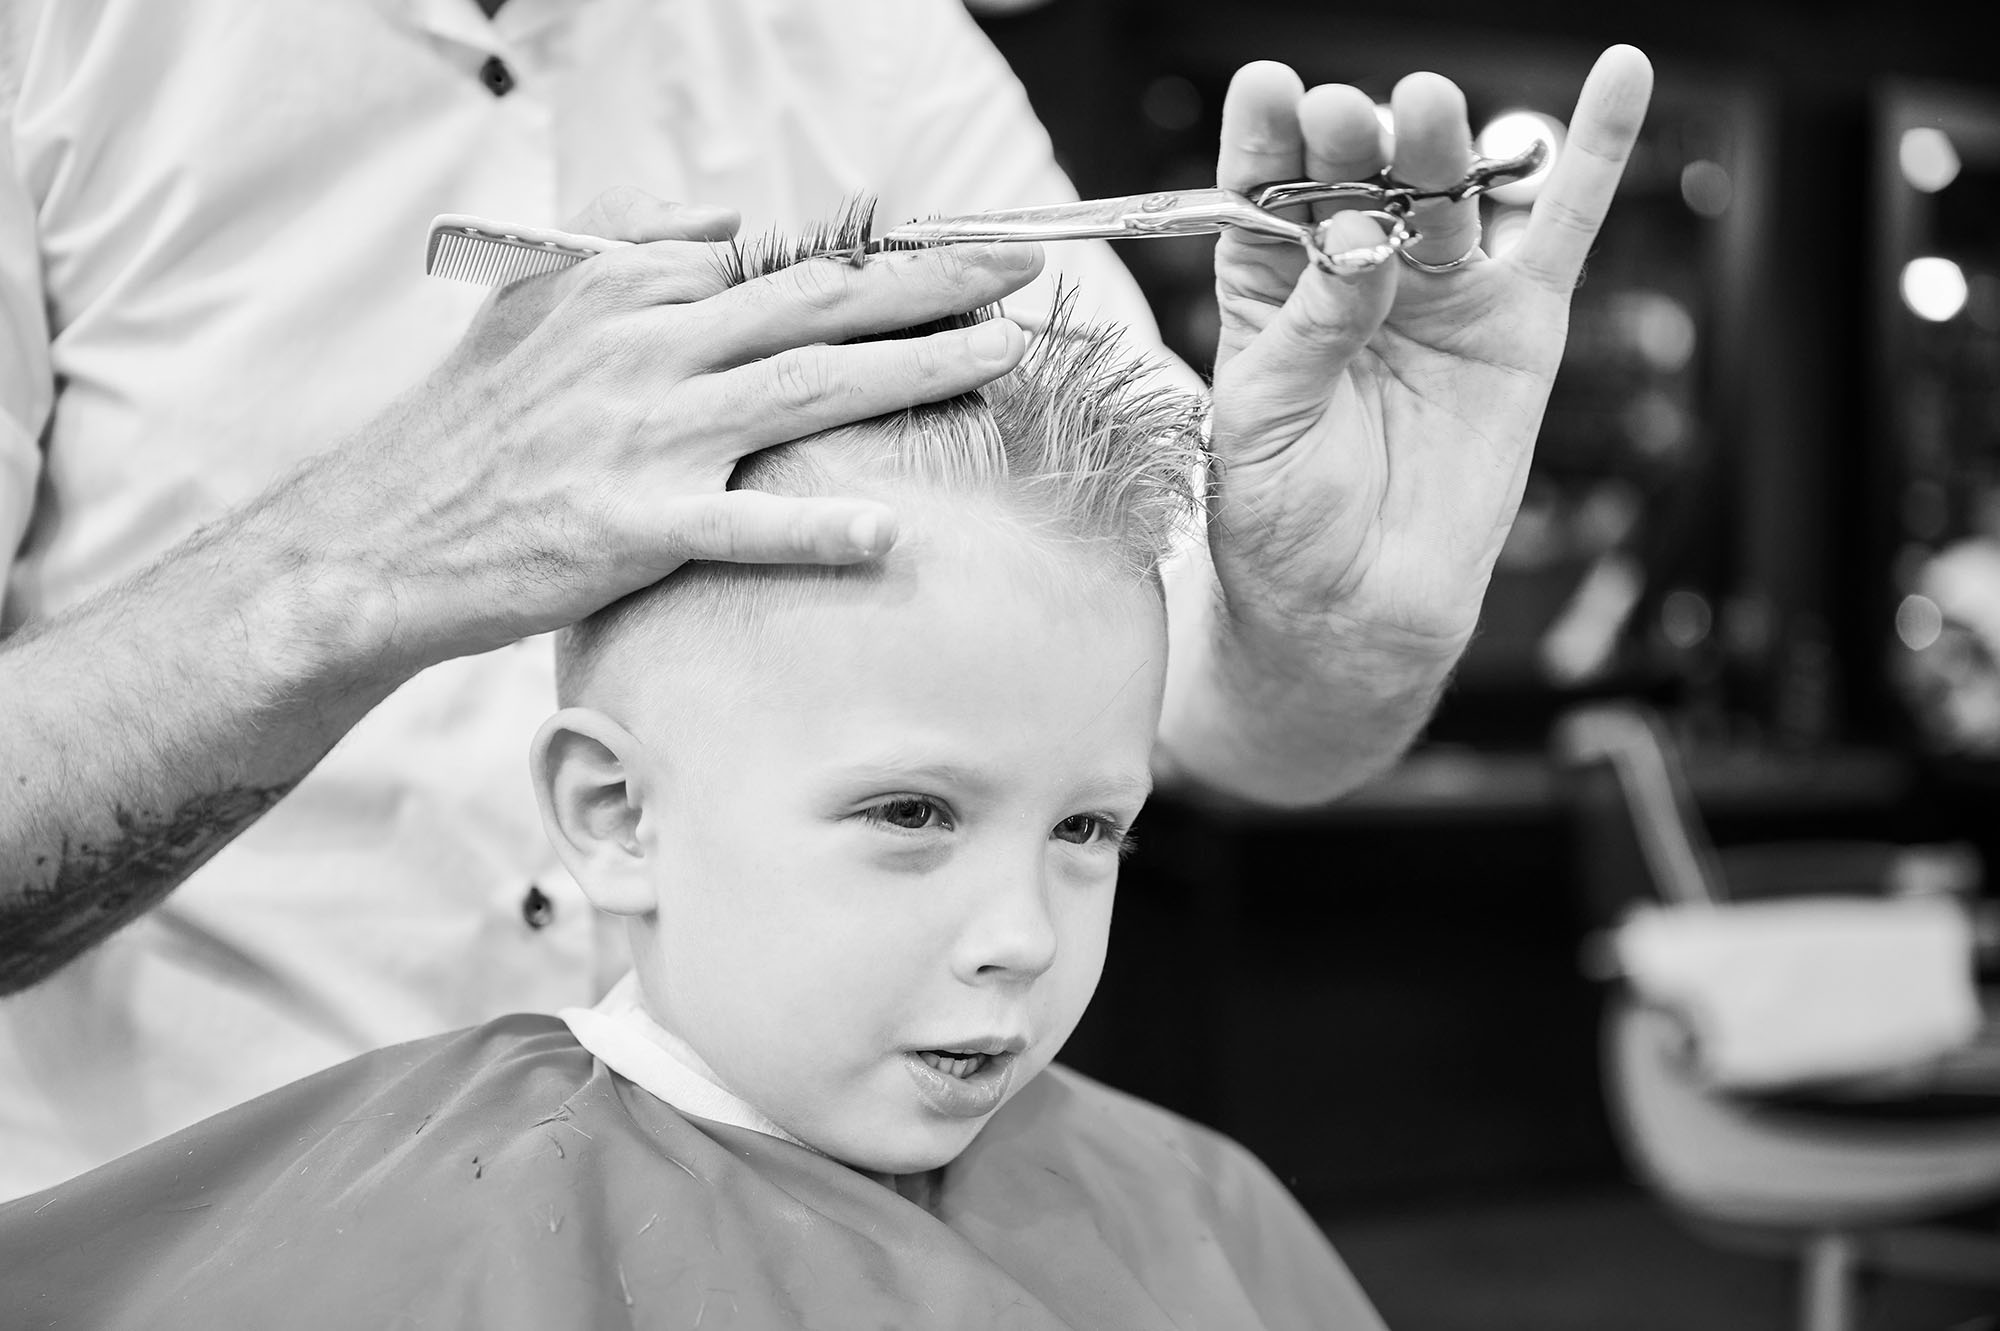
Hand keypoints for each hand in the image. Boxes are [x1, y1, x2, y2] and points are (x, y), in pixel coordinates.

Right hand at [270, 188, 1042, 686]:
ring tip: (999, 356)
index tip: (955, 255)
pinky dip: (815, 531)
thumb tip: (727, 226)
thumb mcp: (535, 309)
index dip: (879, 258)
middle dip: (931, 281)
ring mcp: (642, 435)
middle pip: (818, 302)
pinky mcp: (629, 525)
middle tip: (1020, 270)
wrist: (378, 535)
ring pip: (806, 388)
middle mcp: (645, 346)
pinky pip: (740, 525)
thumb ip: (636, 259)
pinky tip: (889, 534)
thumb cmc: (467, 431)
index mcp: (625, 289)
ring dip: (914, 370)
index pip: (779, 262)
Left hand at [1205, 46, 1653, 657]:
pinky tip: (1621, 73)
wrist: (1354, 608)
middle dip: (1350, 139)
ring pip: (1446, 193)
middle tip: (1344, 117)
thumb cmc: (1281, 518)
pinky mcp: (1517, 324)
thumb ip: (1306, 330)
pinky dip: (1595, 151)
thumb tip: (1361, 246)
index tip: (1267, 90)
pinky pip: (1563, 227)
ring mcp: (1441, 291)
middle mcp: (1357, 272)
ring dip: (1439, 141)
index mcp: (1272, 287)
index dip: (1265, 139)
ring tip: (1426, 106)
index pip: (1265, 193)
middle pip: (1359, 177)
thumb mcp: (1263, 423)